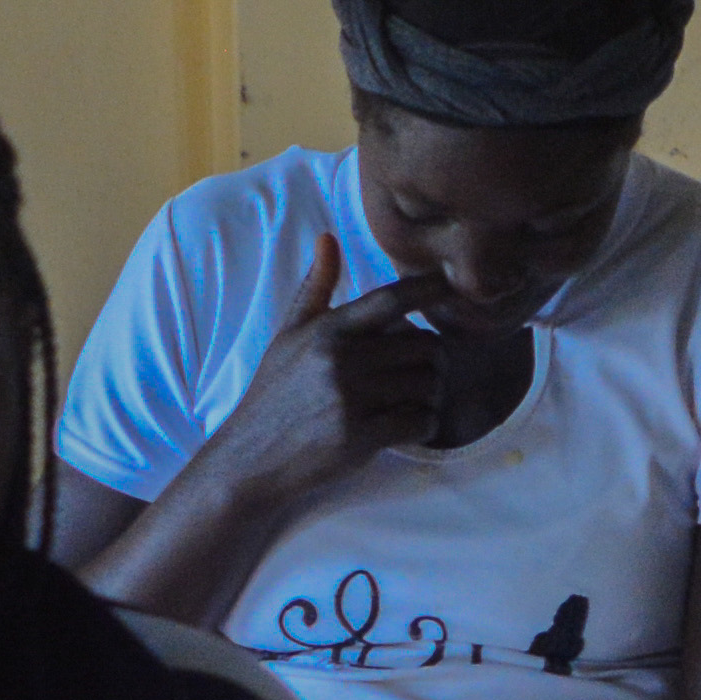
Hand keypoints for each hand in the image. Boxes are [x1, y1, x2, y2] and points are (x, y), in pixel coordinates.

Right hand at [184, 241, 459, 506]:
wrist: (246, 461)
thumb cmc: (272, 395)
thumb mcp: (287, 337)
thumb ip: (315, 289)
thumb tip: (328, 238)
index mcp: (327, 331)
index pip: (392, 300)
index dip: (430, 289)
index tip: (454, 286)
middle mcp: (340, 360)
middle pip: (426, 346)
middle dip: (431, 360)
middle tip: (419, 373)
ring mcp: (350, 399)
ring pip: (428, 383)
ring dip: (430, 395)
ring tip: (410, 400)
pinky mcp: (359, 437)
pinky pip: (421, 421)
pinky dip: (424, 424)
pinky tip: (408, 426)